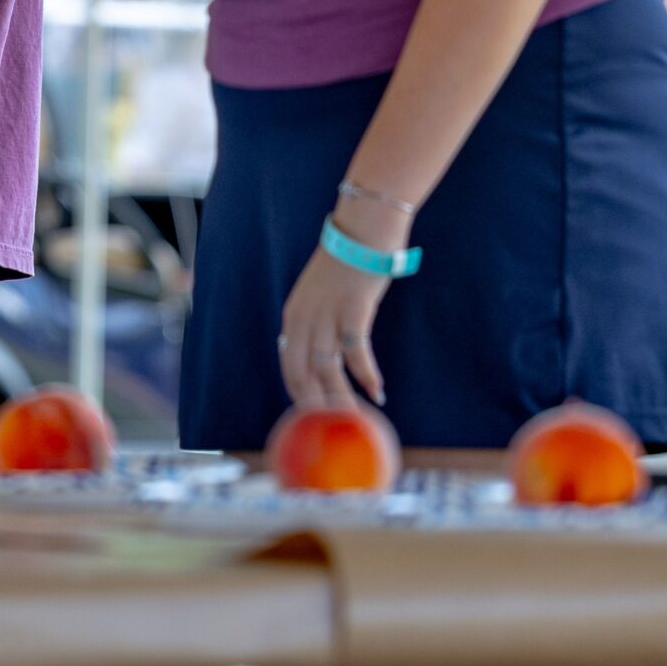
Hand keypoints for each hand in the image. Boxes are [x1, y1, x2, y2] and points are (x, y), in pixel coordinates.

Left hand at [276, 234, 390, 410]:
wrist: (361, 233)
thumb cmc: (344, 269)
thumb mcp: (318, 299)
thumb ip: (317, 328)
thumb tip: (323, 364)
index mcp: (294, 318)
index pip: (290, 368)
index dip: (301, 396)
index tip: (314, 419)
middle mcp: (304, 319)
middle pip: (303, 375)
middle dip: (319, 406)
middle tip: (336, 431)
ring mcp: (327, 315)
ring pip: (329, 370)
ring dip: (343, 399)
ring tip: (357, 421)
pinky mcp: (352, 310)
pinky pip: (356, 351)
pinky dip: (366, 374)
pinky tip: (376, 390)